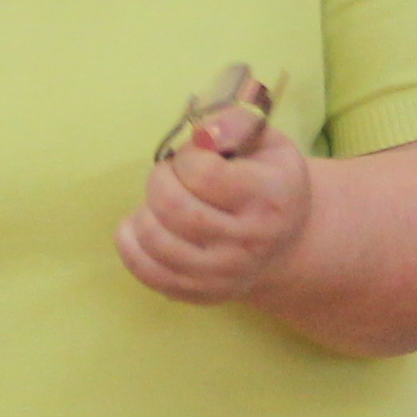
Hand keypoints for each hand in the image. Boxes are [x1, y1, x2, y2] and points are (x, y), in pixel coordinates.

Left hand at [115, 100, 312, 305]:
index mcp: (271, 197)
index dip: (186, 157)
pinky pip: (146, 270)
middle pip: (173, 207)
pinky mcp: (200, 293)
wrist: (287, 243)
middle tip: (170, 175)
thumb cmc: (268, 182)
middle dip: (159, 181)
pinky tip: (142, 224)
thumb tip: (202, 134)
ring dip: (145, 210)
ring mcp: (224, 273)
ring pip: (155, 239)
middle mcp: (250, 241)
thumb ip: (235, 123)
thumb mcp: (267, 142)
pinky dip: (130, 242)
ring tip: (161, 201)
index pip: (202, 173)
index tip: (194, 158)